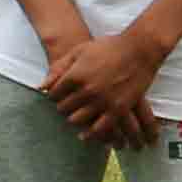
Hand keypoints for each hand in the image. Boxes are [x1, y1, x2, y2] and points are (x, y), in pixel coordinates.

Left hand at [42, 31, 162, 145]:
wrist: (139, 50)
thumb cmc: (108, 47)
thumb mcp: (80, 51)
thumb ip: (59, 68)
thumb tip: (42, 88)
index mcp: (75, 75)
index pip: (54, 94)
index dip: (55, 95)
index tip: (59, 95)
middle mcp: (86, 90)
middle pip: (63, 108)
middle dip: (63, 107)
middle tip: (68, 105)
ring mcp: (102, 101)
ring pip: (77, 120)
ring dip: (75, 118)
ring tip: (78, 114)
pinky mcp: (118, 110)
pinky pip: (99, 129)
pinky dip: (90, 134)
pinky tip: (86, 134)